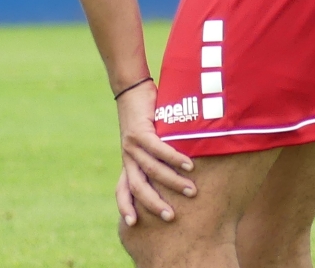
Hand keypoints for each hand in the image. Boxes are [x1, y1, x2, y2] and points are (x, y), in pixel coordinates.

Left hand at [114, 79, 195, 227]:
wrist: (132, 90)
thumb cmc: (146, 115)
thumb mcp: (148, 139)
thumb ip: (158, 155)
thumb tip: (182, 169)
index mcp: (128, 162)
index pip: (122, 190)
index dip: (125, 207)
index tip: (132, 225)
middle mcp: (127, 157)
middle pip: (138, 188)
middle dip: (153, 204)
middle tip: (171, 217)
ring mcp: (132, 145)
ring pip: (152, 170)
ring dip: (172, 182)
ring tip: (191, 191)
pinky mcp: (140, 132)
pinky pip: (158, 150)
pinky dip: (174, 159)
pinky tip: (189, 165)